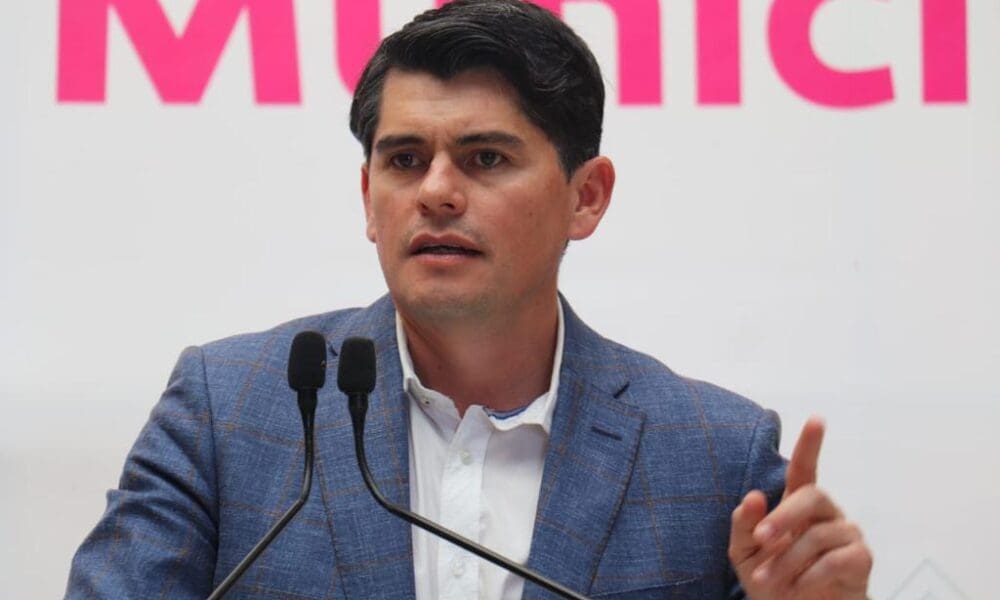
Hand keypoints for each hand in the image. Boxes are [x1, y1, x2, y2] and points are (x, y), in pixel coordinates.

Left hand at [728, 417, 871, 598]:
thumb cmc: (772, 580)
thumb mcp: (745, 554)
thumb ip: (744, 525)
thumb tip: (754, 496)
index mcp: (796, 506)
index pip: (805, 468)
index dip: (811, 444)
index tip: (816, 420)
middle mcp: (825, 513)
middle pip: (811, 495)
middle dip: (783, 516)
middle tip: (761, 539)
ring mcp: (846, 533)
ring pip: (817, 535)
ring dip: (787, 561)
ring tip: (770, 580)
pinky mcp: (860, 559)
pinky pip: (835, 559)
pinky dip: (810, 576)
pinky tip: (799, 587)